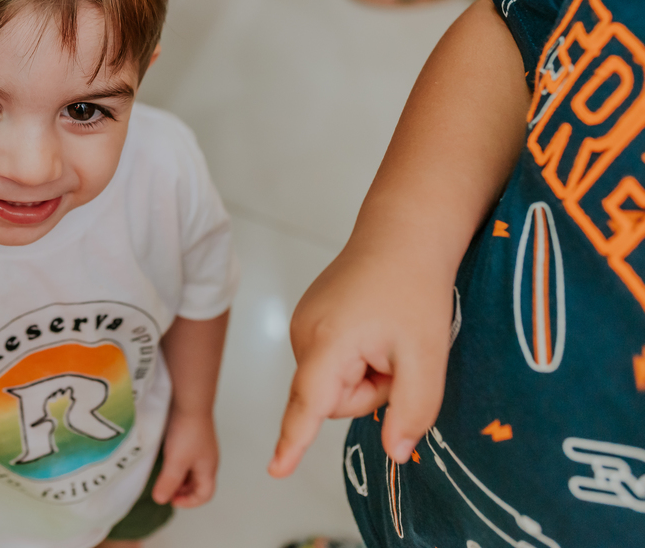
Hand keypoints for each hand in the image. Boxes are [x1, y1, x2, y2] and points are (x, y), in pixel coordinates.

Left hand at [152, 410, 217, 507]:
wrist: (189, 401)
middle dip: (182, 490)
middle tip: (164, 488)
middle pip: (198, 483)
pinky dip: (176, 463)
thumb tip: (161, 499)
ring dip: (177, 476)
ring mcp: (200, 447)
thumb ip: (169, 482)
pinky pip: (186, 457)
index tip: (171, 499)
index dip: (189, 502)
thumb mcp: (176, 462)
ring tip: (162, 474)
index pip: (205, 494)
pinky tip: (164, 457)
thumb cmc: (187, 432)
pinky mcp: (192, 436)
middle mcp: (207, 459)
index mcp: (208, 468)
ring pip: (190, 470)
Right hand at [268, 245, 454, 477]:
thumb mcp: (428, 356)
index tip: (275, 471)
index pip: (308, 406)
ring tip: (387, 335)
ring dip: (365, 373)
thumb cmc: (415, 287)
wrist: (402, 232)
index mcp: (328, 343)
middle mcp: (303, 334)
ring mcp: (302, 324)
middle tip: (398, 356)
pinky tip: (374, 325)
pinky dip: (356, 356)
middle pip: (331, 400)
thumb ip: (413, 411)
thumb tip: (396, 453)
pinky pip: (331, 362)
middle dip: (369, 392)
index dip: (293, 442)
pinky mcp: (309, 319)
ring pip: (332, 382)